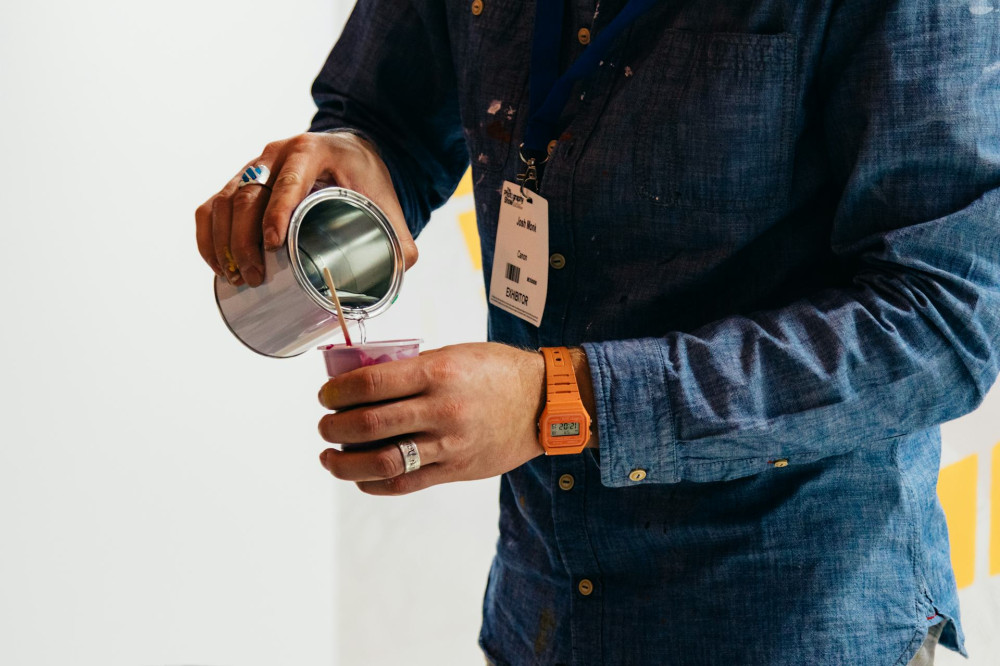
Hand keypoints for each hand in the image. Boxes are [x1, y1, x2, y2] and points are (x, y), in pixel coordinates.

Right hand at [195, 131, 417, 286]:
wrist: (349, 154)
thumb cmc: (365, 179)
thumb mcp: (386, 201)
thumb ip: (399, 237)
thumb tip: (402, 268)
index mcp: (311, 151)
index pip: (288, 179)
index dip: (276, 211)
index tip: (273, 245)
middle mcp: (275, 154)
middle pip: (248, 194)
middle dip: (245, 239)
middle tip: (257, 277)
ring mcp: (252, 167)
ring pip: (224, 202)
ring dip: (224, 243)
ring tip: (240, 279)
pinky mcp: (238, 184)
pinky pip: (211, 207)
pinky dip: (208, 237)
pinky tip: (218, 265)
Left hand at [316, 343, 547, 495]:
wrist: (544, 402)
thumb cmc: (497, 372)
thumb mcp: (453, 355)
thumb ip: (411, 369)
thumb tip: (363, 382)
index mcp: (437, 373)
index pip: (370, 385)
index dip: (337, 392)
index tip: (326, 395)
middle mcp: (441, 410)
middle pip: (368, 425)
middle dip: (334, 427)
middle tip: (325, 425)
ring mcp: (448, 444)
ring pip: (381, 462)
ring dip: (345, 463)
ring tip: (330, 456)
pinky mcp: (455, 470)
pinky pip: (405, 483)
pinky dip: (374, 483)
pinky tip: (360, 475)